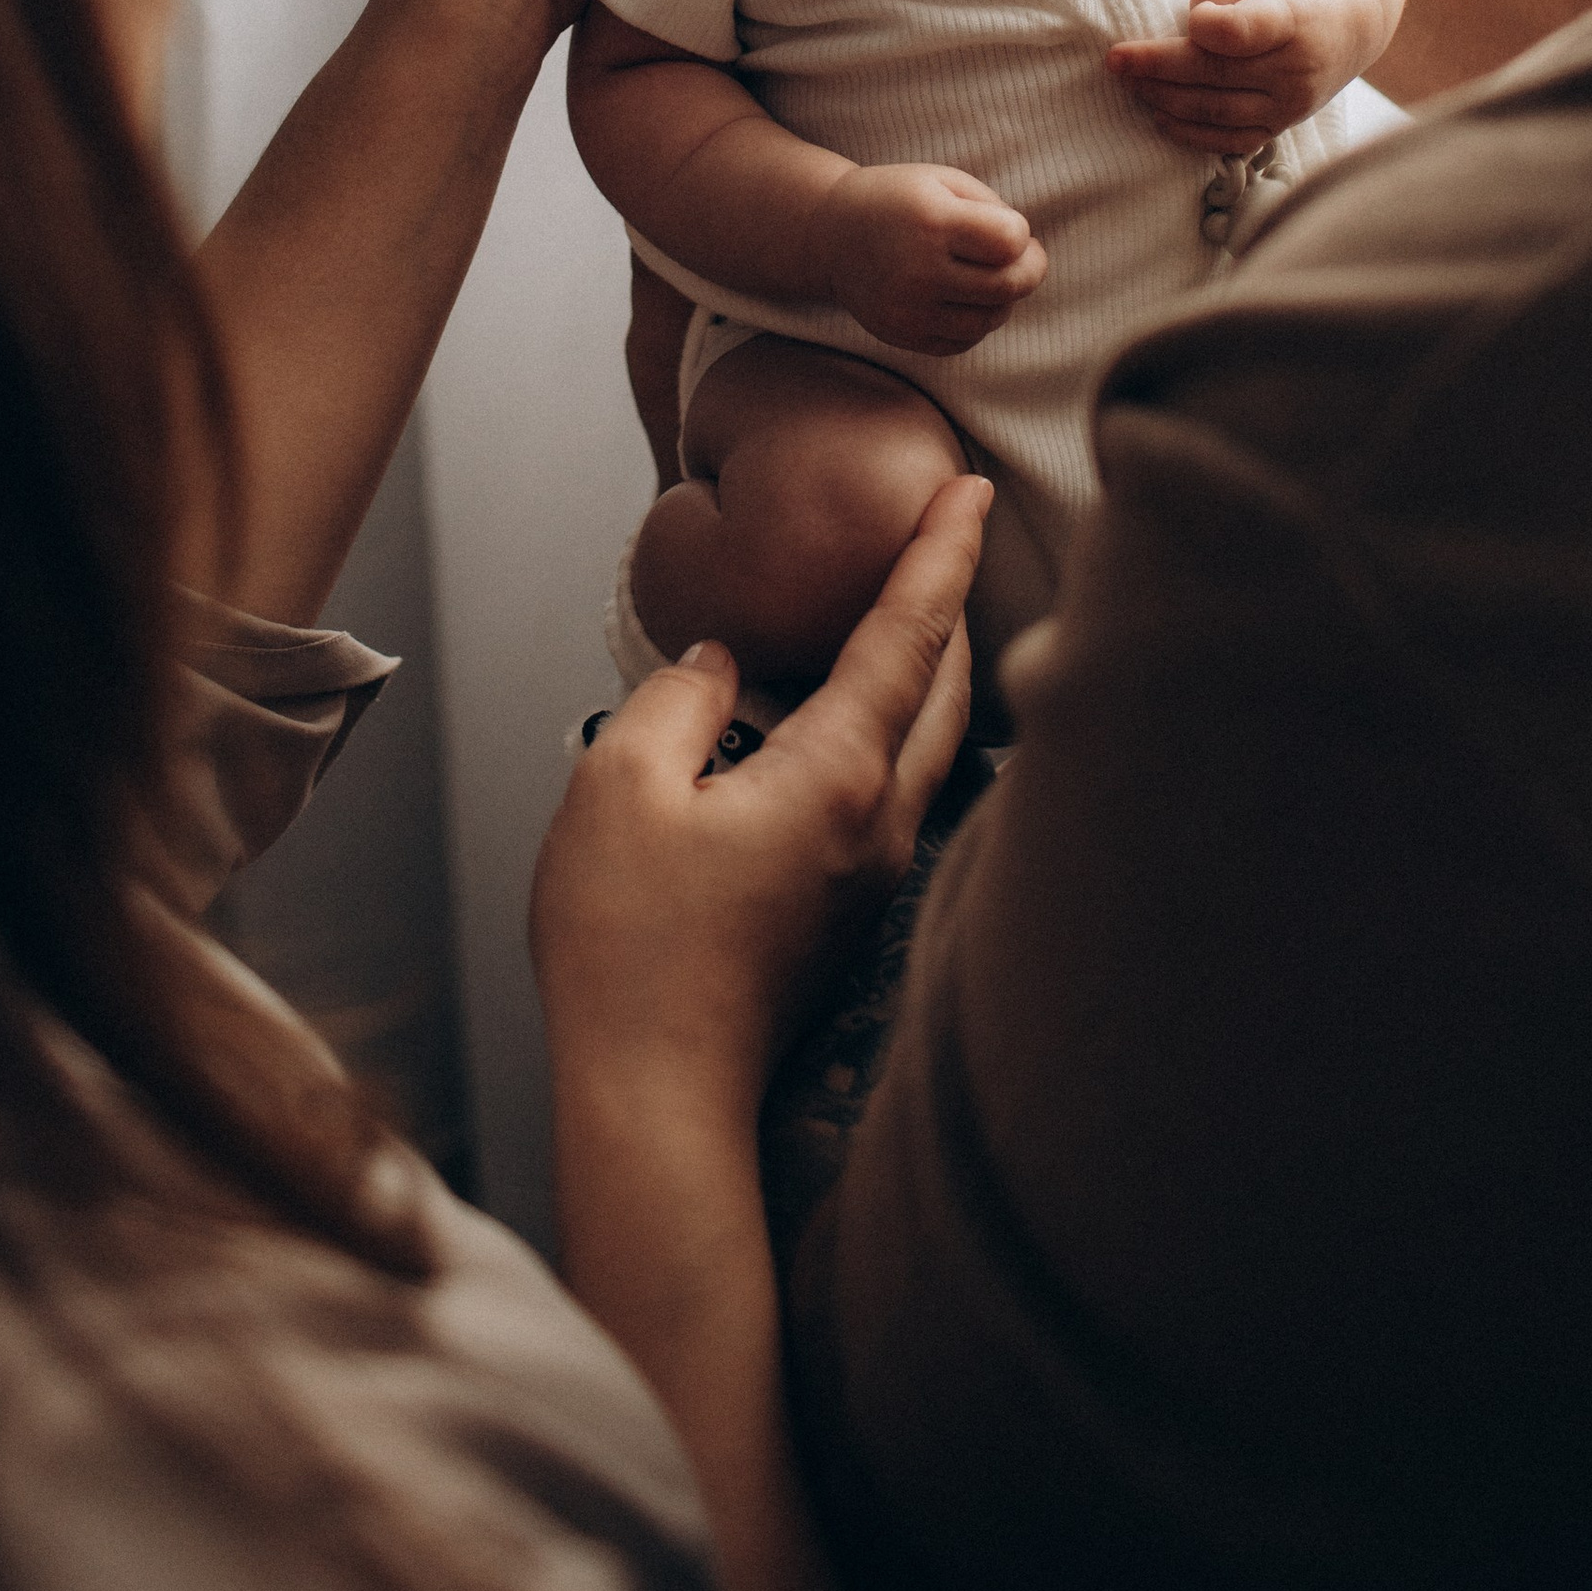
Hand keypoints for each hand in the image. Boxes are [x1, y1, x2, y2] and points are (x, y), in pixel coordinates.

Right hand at [533, 473, 989, 1110]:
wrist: (656, 1102)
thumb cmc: (631, 952)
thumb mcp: (619, 789)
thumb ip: (676, 701)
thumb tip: (717, 666)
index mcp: (834, 777)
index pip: (909, 638)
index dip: (941, 553)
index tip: (971, 488)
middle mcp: (878, 824)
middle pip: (949, 690)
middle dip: (956, 603)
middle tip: (953, 529)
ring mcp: (871, 877)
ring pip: (931, 746)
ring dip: (931, 670)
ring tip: (907, 611)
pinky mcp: (848, 914)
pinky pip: (896, 791)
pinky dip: (896, 729)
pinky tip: (850, 719)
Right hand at [820, 160, 1046, 353]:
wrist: (831, 234)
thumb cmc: (899, 199)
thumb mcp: (943, 179)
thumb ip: (993, 209)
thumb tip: (1027, 252)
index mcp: (931, 220)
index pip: (1010, 241)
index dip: (1021, 234)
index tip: (1009, 228)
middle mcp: (918, 269)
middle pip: (1008, 285)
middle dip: (1030, 271)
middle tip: (1026, 258)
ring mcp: (909, 308)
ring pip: (990, 319)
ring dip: (1004, 299)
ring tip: (990, 277)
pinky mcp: (903, 335)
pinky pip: (964, 341)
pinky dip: (977, 321)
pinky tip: (965, 298)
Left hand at [1108, 0, 1385, 155]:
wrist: (1352, 25)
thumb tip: (1189, 28)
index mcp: (1293, 16)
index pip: (1245, 30)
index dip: (1207, 27)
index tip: (1186, 19)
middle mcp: (1295, 68)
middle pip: (1217, 73)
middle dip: (1157, 68)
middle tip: (1116, 61)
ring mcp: (1291, 105)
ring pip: (1218, 110)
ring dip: (1165, 99)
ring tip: (1130, 83)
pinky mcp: (1282, 128)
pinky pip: (1231, 141)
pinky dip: (1191, 134)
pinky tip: (1160, 116)